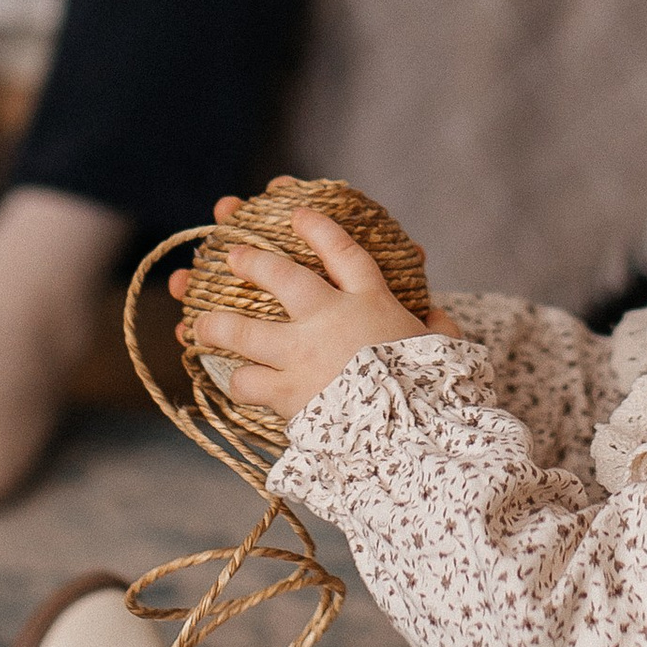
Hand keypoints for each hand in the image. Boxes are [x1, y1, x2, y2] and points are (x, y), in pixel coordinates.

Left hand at [175, 190, 459, 427]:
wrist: (411, 433)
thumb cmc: (435, 390)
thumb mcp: (446, 351)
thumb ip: (439, 330)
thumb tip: (440, 318)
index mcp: (372, 302)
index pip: (343, 252)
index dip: (317, 229)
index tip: (297, 213)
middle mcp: (329, 319)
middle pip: (280, 277)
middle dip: (251, 261)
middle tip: (231, 255)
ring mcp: (302, 355)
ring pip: (243, 330)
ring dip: (217, 325)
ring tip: (200, 323)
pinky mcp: (287, 393)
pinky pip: (247, 384)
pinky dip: (238, 382)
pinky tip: (231, 381)